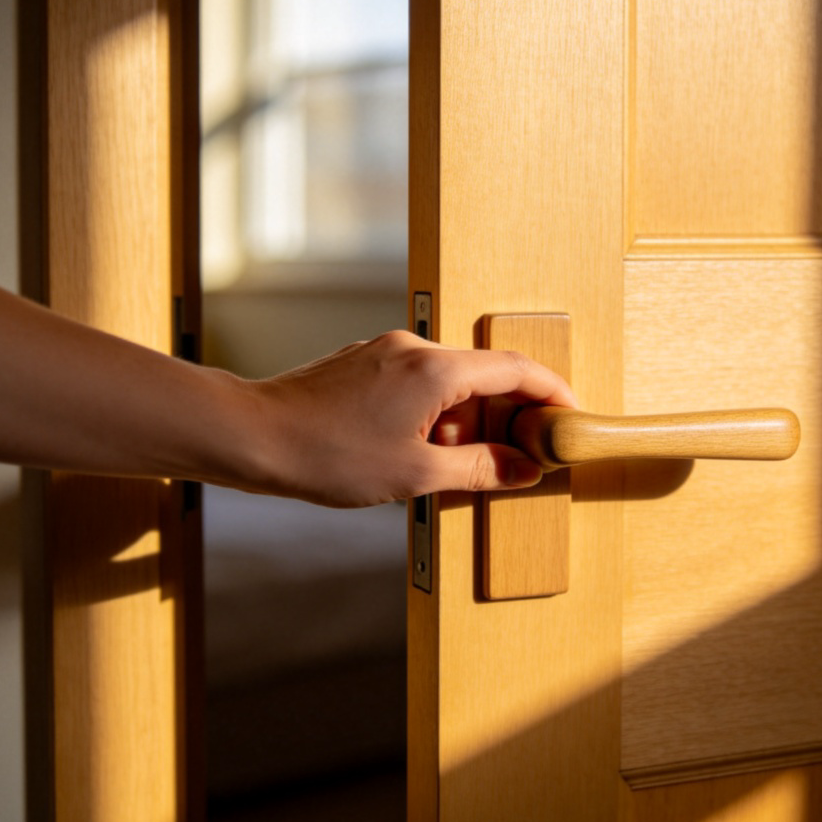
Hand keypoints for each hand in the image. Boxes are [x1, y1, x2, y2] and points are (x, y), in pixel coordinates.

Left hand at [238, 330, 576, 506]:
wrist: (252, 436)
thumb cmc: (326, 454)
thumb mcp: (415, 474)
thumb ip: (479, 469)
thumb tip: (523, 470)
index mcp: (434, 369)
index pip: (515, 369)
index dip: (551, 392)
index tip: (569, 417)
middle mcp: (413, 348)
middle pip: (483, 374)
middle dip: (504, 418)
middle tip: (515, 459)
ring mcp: (386, 352)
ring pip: (448, 381)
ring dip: (463, 421)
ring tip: (453, 468)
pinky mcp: (364, 363)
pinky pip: (417, 383)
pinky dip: (433, 413)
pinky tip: (418, 451)